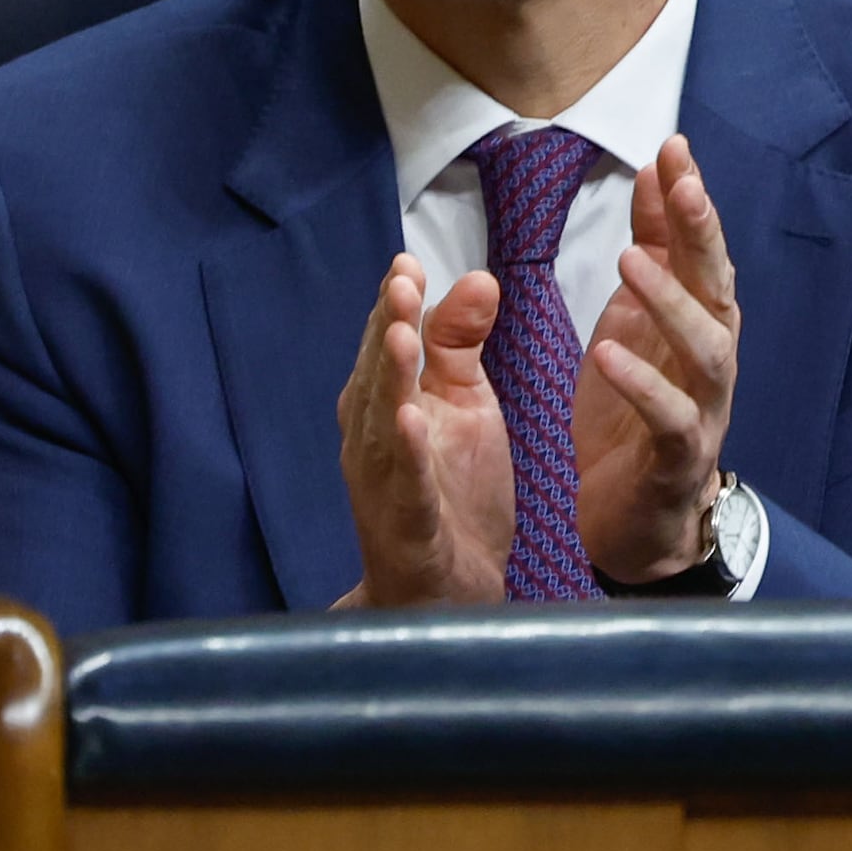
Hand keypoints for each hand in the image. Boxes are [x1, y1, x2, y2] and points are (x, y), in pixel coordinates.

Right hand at [335, 255, 512, 607]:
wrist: (448, 588)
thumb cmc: (449, 490)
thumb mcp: (465, 406)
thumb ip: (461, 343)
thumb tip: (478, 277)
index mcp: (386, 403)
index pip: (387, 344)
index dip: (396, 305)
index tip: (407, 262)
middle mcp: (373, 438)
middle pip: (378, 374)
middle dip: (388, 327)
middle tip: (401, 280)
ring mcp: (384, 482)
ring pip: (383, 424)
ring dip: (390, 379)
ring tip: (401, 335)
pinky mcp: (407, 524)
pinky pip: (404, 484)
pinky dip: (406, 453)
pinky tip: (411, 420)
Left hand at [575, 134, 743, 581]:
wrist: (639, 520)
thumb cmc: (637, 413)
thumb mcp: (636, 320)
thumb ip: (653, 250)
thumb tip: (659, 172)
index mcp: (699, 323)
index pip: (701, 250)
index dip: (690, 201)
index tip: (673, 146)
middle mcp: (712, 360)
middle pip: (718, 288)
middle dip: (701, 235)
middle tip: (680, 185)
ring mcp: (704, 410)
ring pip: (706, 350)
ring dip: (671, 303)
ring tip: (629, 263)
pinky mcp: (679, 460)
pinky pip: (672, 420)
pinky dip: (643, 386)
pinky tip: (606, 354)